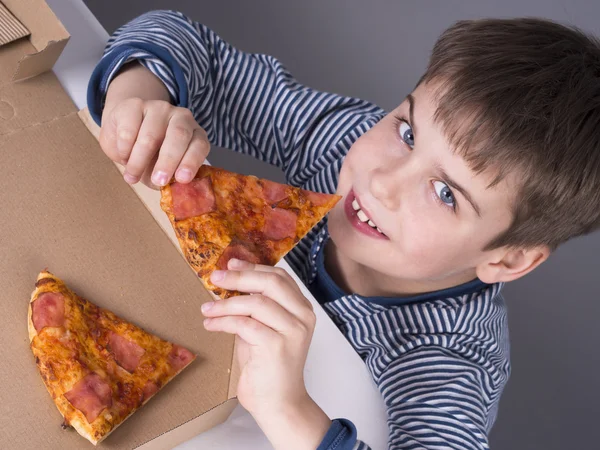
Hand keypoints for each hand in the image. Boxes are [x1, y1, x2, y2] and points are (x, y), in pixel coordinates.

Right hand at [99, 63, 209, 188]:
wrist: (125, 130)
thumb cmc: (150, 156)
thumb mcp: (163, 169)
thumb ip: (169, 178)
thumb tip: (168, 190)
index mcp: (195, 134)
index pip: (199, 145)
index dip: (191, 162)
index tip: (181, 179)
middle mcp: (181, 117)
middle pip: (178, 136)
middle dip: (168, 161)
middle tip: (158, 180)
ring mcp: (159, 108)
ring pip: (151, 135)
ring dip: (139, 161)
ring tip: (131, 177)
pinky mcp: (135, 105)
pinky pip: (129, 130)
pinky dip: (124, 149)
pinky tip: (123, 157)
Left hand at [202, 259, 330, 448]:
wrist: (279, 402)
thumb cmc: (268, 366)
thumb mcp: (263, 328)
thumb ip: (254, 306)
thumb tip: (229, 281)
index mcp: (302, 308)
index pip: (279, 277)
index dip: (253, 268)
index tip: (230, 265)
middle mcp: (303, 316)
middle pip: (270, 283)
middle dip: (239, 278)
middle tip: (215, 278)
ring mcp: (293, 331)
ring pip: (255, 303)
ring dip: (225, 304)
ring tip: (206, 309)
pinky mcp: (277, 346)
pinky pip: (245, 324)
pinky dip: (224, 322)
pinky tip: (211, 325)